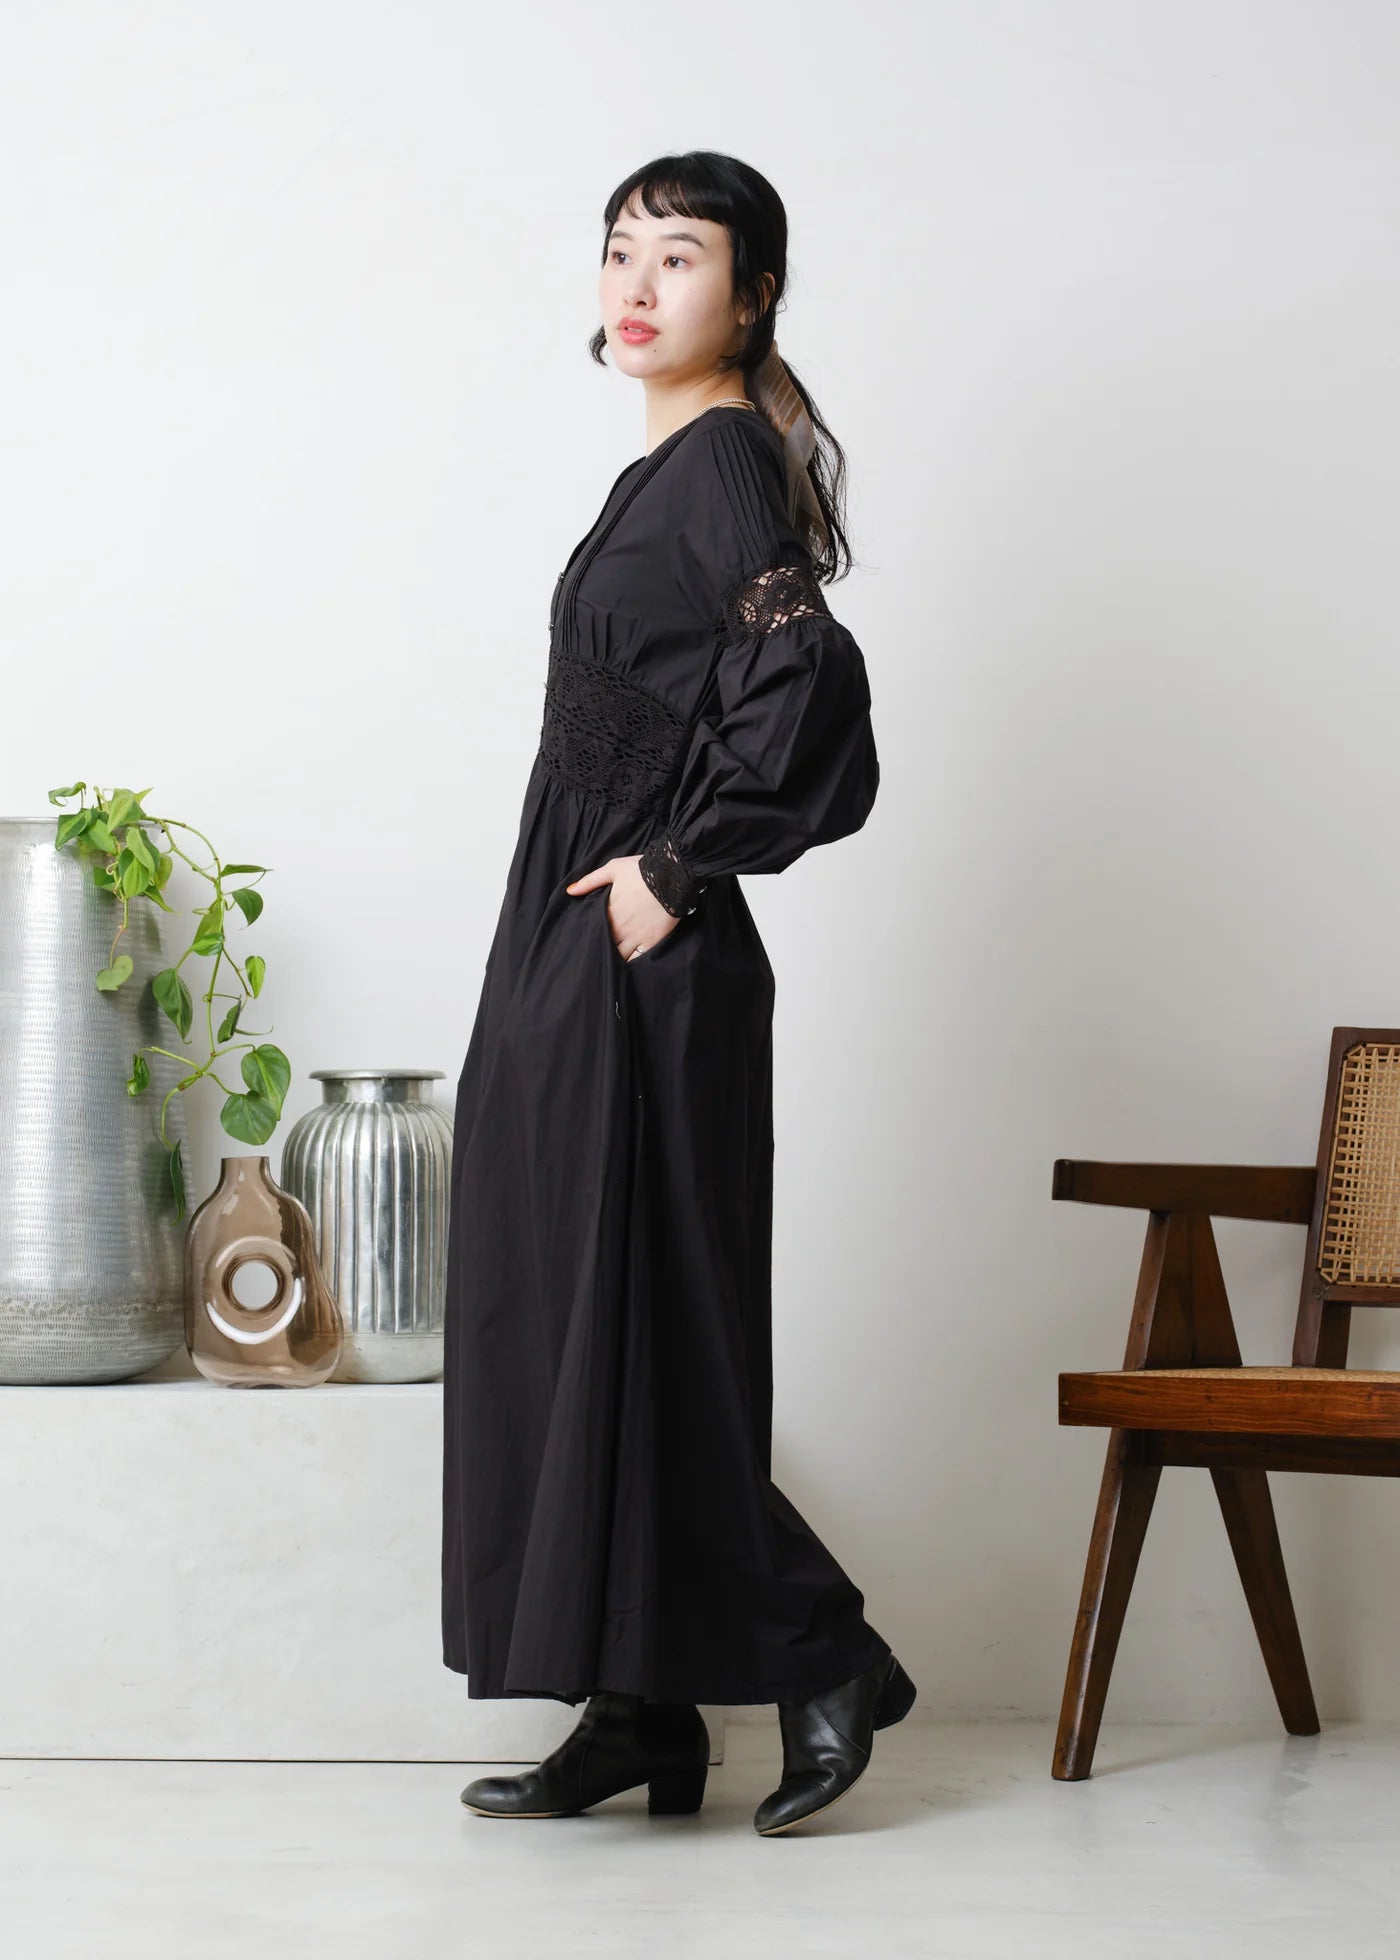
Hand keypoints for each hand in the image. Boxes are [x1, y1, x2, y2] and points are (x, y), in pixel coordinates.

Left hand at [565, 855, 679, 961]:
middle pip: (603, 945)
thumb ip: (590, 881)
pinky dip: (630, 962)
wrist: (671, 875)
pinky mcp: (651, 941)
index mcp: (608, 911)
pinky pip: (637, 959)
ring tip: (609, 961)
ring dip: (613, 957)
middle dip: (599, 948)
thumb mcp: (613, 869)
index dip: (588, 934)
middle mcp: (619, 928)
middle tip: (595, 952)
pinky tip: (626, 966)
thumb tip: (570, 891)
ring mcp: (635, 936)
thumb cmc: (641, 870)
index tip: (585, 937)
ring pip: (618, 955)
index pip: (592, 929)